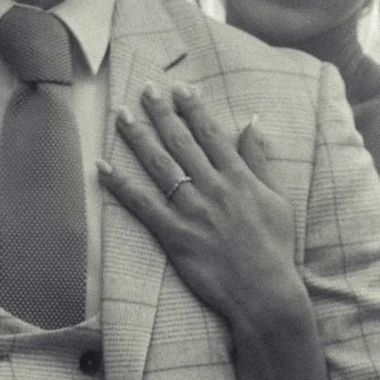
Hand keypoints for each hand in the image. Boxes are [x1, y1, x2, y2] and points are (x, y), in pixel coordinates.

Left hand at [103, 86, 300, 330]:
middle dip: (161, 112)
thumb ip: (260, 160)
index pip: (210, 133)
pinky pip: (142, 205)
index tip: (179, 88)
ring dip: (138, 137)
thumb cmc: (275, 247)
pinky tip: (102, 166)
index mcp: (238, 177)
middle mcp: (213, 188)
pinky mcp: (175, 236)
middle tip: (145, 89)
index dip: (192, 108)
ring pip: (159, 166)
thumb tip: (252, 123)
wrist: (265, 291)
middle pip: (181, 142)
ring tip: (120, 115)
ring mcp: (192, 211)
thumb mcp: (277, 198)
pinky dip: (121, 185)